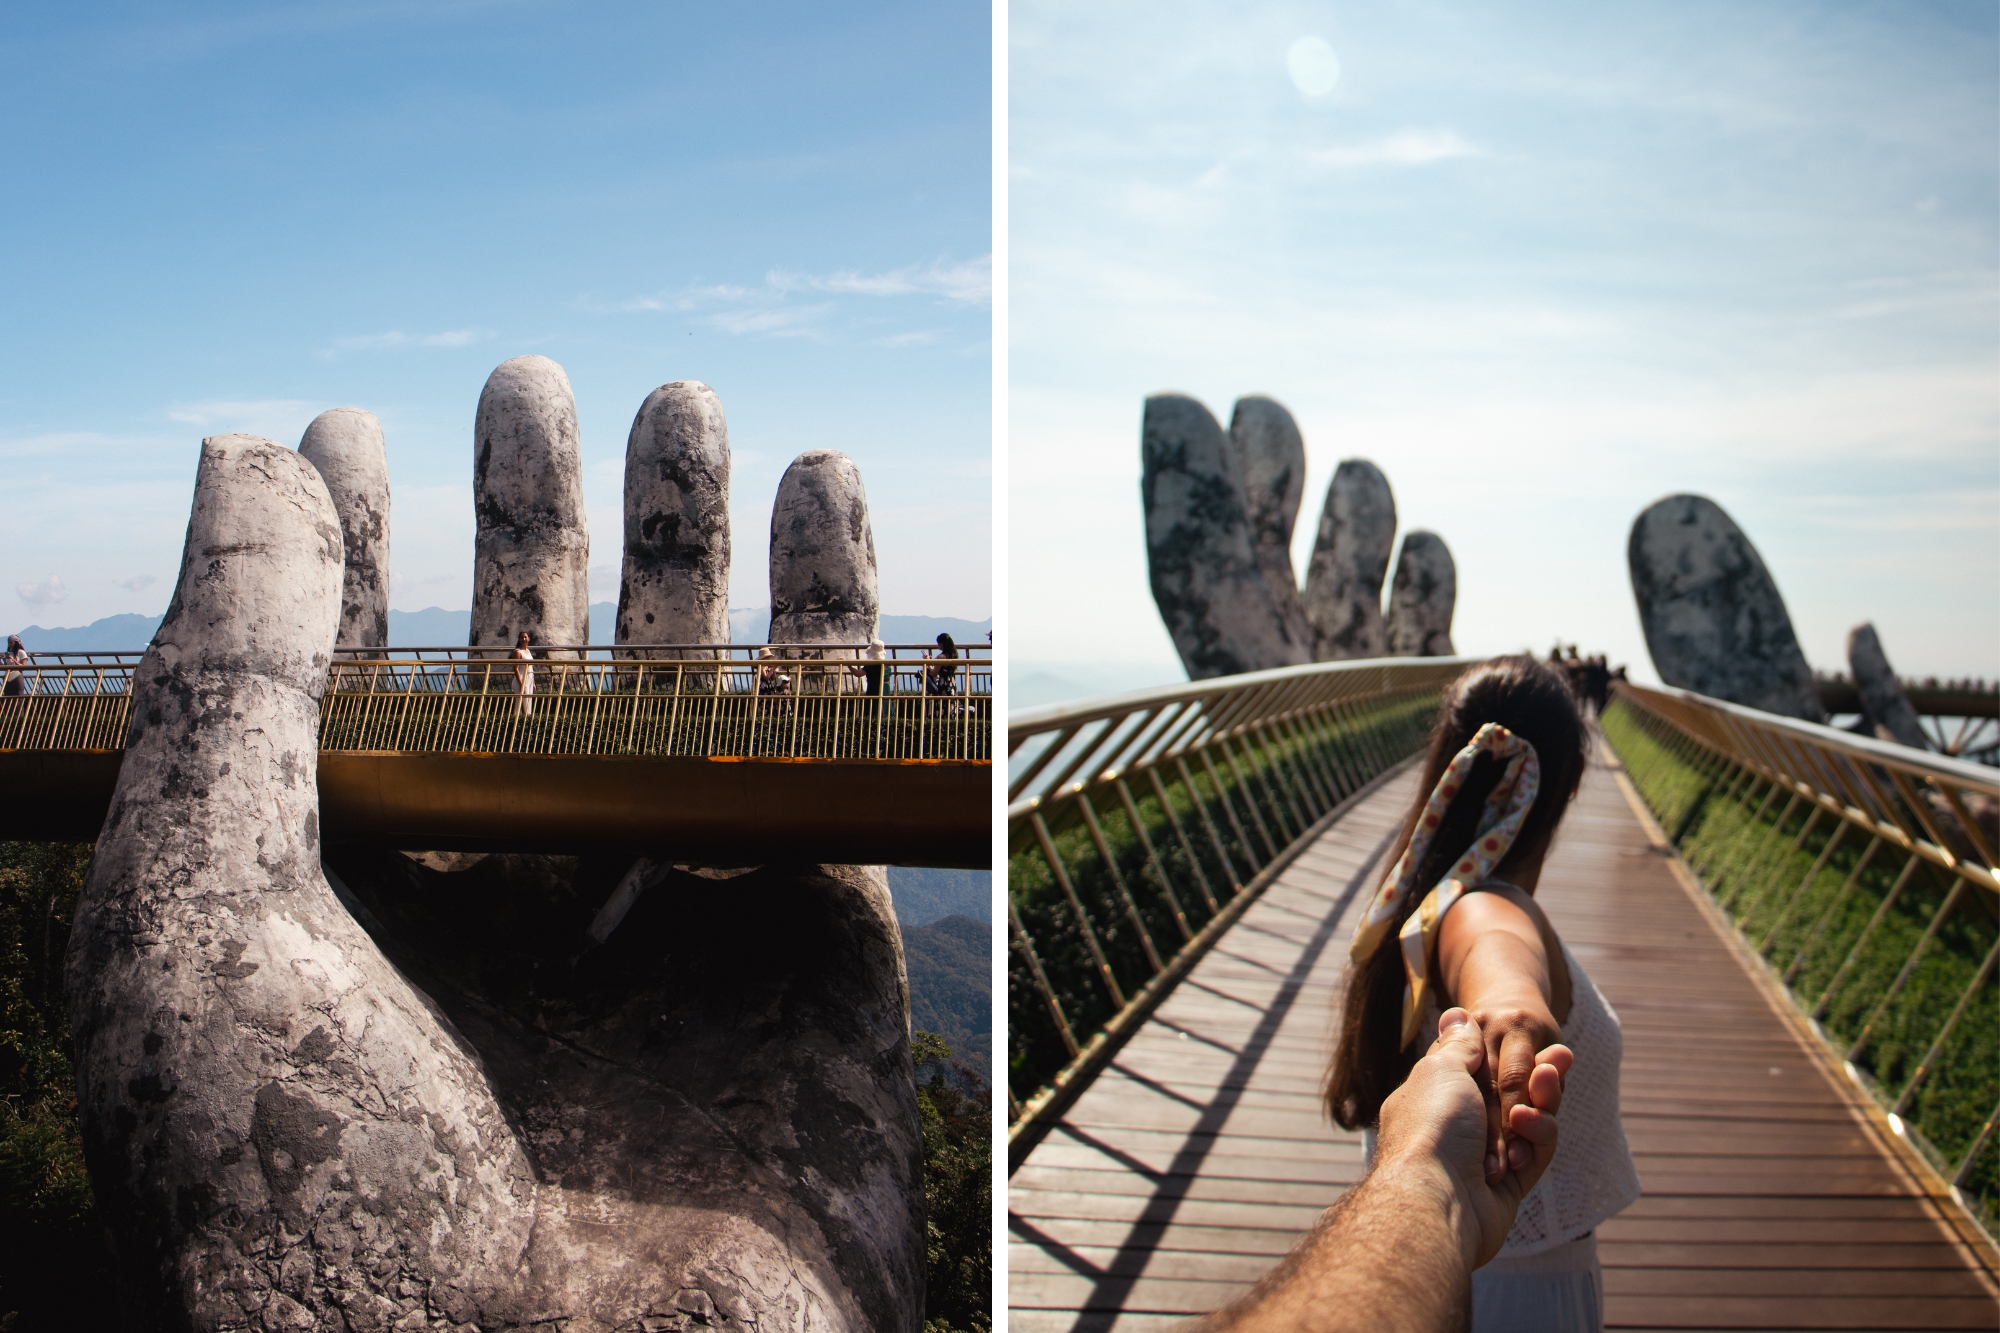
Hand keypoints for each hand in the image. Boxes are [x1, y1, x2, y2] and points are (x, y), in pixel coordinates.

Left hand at [1375, 1008, 1569, 1267]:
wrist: (1436, 1198)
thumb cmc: (1432, 1126)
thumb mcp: (1441, 1071)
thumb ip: (1458, 1046)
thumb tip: (1455, 1015)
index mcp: (1433, 1098)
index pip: (1479, 1070)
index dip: (1508, 1055)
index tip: (1536, 1038)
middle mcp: (1457, 1128)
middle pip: (1509, 1096)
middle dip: (1536, 1076)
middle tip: (1562, 1057)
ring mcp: (1482, 1159)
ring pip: (1527, 1123)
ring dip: (1540, 1101)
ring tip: (1547, 1081)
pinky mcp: (1507, 1188)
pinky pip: (1535, 1154)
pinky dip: (1538, 1135)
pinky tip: (1531, 1121)